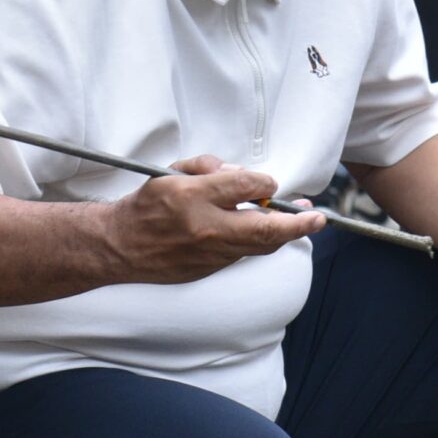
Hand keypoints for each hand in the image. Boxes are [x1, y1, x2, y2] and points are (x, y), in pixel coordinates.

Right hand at [100, 154, 326, 281]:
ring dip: (285, 235)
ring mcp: (208, 254)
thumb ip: (208, 168)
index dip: (264, 183)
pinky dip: (259, 244)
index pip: (244, 185)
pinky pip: (243, 255)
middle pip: (263, 227)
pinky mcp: (208, 269)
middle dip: (296, 223)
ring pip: (259, 246)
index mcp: (192, 196)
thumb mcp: (172, 174)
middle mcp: (204, 227)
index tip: (269, 183)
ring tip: (305, 223)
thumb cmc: (145, 206)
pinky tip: (268, 234)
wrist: (119, 246)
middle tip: (317, 216)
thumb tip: (243, 176)